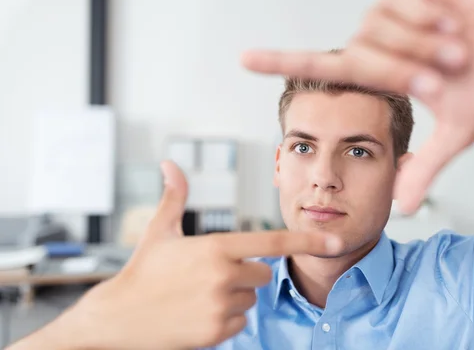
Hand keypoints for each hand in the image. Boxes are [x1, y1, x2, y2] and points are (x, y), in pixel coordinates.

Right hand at [53, 161, 341, 349]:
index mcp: (216, 246)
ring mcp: (221, 305)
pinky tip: (198, 313)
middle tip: (210, 276)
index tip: (334, 241)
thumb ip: (175, 196)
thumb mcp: (159, 230)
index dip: (306, 240)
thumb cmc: (142, 271)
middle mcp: (224, 275)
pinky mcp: (218, 331)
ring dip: (234, 297)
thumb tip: (169, 163)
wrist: (118, 318)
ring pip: (251, 299)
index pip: (272, 241)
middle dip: (245, 274)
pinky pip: (240, 322)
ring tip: (198, 295)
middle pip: (263, 274)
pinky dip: (226, 318)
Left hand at [240, 0, 473, 213]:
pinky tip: (452, 17)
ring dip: (425, 44)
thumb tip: (402, 208)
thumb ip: (425, 167)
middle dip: (408, 71)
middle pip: (363, 56)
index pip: (319, 66)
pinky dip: (431, 15)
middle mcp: (376, 38)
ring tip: (458, 45)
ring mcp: (389, 7)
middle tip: (448, 72)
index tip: (245, 59)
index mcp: (378, 71)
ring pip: (382, 28)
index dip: (281, 62)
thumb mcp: (456, 132)